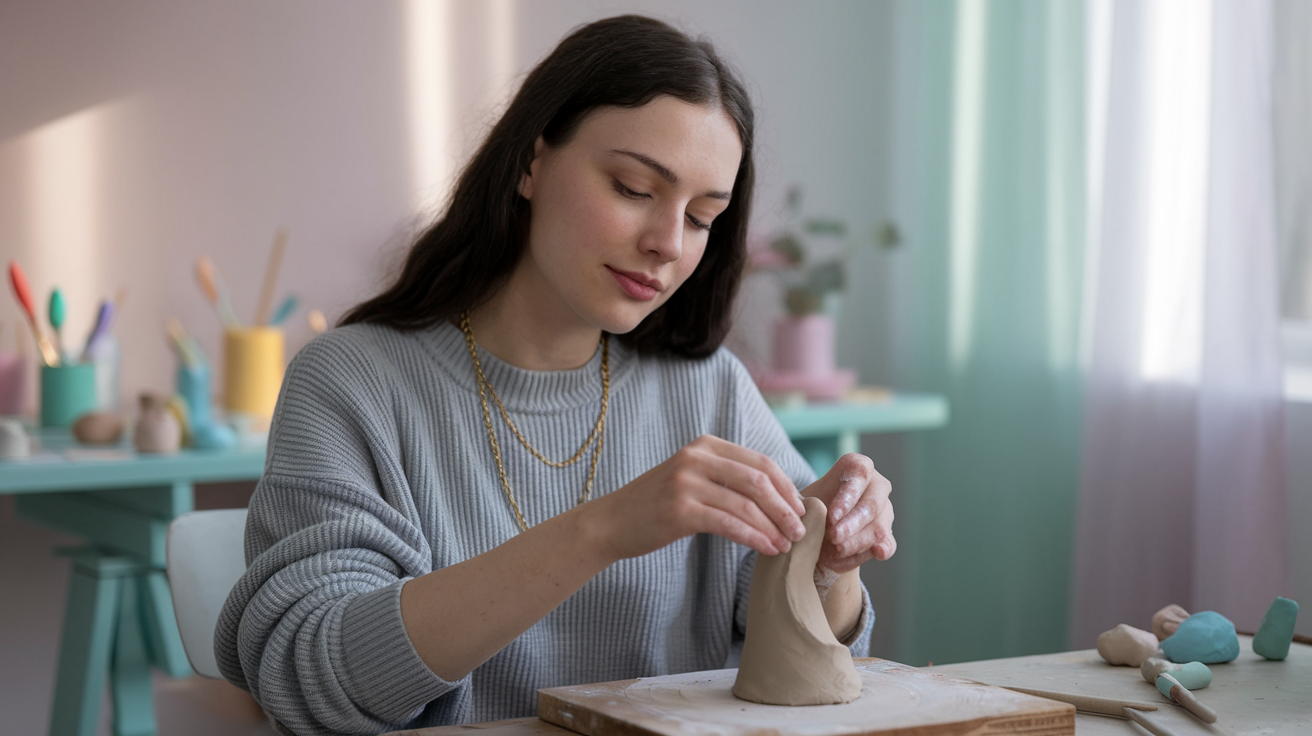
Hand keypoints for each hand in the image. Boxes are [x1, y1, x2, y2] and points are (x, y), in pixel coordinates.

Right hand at [591, 435, 806, 560]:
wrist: (611, 522)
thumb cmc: (657, 505)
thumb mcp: (692, 478)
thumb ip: (726, 478)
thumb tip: (777, 496)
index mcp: (705, 446)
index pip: (760, 462)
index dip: (786, 487)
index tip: (800, 509)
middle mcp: (696, 458)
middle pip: (758, 481)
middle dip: (785, 508)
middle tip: (800, 530)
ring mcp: (686, 482)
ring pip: (746, 505)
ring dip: (773, 527)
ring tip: (786, 545)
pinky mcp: (680, 509)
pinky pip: (729, 524)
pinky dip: (754, 537)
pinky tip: (766, 549)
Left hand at [802, 453, 895, 572]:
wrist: (815, 535)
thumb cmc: (811, 510)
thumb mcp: (805, 502)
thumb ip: (807, 505)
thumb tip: (808, 510)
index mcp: (857, 468)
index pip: (859, 473)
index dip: (847, 496)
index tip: (831, 518)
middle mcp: (876, 486)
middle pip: (871, 503)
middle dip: (852, 523)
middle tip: (834, 537)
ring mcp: (884, 511)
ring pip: (878, 526)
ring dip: (857, 540)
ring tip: (837, 550)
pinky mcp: (886, 535)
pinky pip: (888, 543)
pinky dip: (883, 549)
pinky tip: (878, 552)